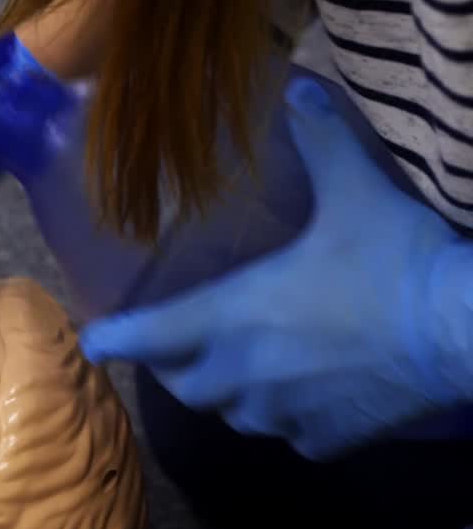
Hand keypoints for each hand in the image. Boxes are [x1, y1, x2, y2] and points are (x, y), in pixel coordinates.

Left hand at [81, 77, 472, 459]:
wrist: (464, 331)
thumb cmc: (395, 261)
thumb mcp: (354, 191)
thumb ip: (320, 142)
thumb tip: (299, 88)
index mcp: (230, 315)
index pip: (148, 336)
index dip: (114, 340)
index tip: (93, 343)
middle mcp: (242, 372)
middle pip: (184, 385)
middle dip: (177, 368)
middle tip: (182, 351)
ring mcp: (282, 413)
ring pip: (233, 415)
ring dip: (230, 396)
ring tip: (245, 373)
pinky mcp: (324, 440)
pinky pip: (291, 436)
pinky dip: (291, 421)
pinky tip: (310, 401)